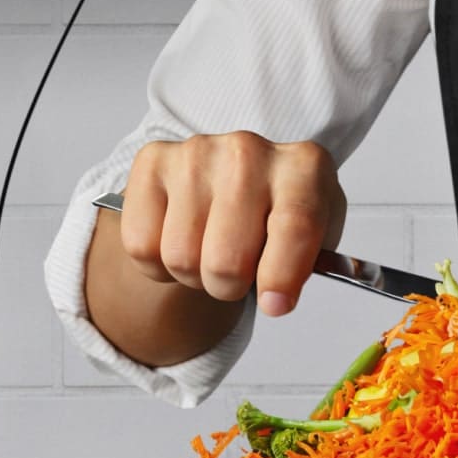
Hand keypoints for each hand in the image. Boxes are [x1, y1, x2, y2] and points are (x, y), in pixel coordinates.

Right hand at [121, 132, 345, 316]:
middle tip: (236, 276)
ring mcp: (197, 153)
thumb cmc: (281, 213)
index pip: (294, 227)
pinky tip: (177, 243)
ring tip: (208, 256)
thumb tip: (275, 299)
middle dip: (229, 288)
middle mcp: (248, 152)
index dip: (282, 277)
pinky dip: (157, 265)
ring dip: (193, 277)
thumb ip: (305, 267)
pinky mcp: (154, 161)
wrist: (241, 174)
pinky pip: (141, 245)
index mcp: (303, 167)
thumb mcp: (316, 237)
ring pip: (180, 258)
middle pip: (227, 260)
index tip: (275, 305)